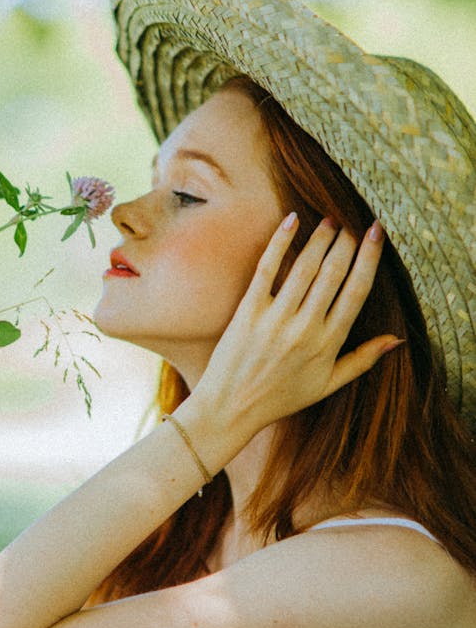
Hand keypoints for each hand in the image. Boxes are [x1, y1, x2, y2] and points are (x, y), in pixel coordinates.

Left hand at [191, 215, 398, 451]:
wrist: (230, 408)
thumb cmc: (280, 397)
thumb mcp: (327, 385)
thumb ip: (362, 360)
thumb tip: (397, 339)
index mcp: (328, 344)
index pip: (356, 291)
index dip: (369, 258)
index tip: (377, 232)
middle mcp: (304, 329)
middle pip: (333, 273)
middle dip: (347, 242)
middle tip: (354, 220)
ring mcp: (275, 319)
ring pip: (304, 268)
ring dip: (320, 238)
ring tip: (330, 219)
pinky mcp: (247, 312)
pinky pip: (267, 269)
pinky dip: (280, 242)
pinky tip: (292, 221)